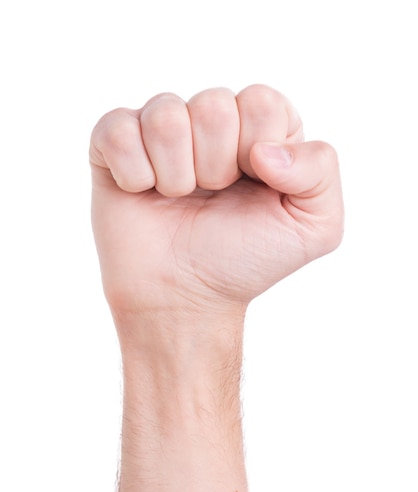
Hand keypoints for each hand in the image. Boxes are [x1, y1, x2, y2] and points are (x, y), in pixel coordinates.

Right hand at [90, 85, 342, 318]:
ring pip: (165, 116)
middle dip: (215, 168)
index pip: (261, 102)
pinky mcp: (114, 144)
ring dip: (176, 175)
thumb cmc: (244, 260)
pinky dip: (134, 175)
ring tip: (178, 199)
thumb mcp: (314, 228)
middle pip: (213, 105)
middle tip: (211, 198)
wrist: (184, 298)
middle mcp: (211, 121)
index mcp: (260, 128)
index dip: (256, 153)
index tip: (250, 189)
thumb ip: (321, 171)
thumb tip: (264, 148)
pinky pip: (118, 131)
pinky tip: (143, 194)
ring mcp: (160, 130)